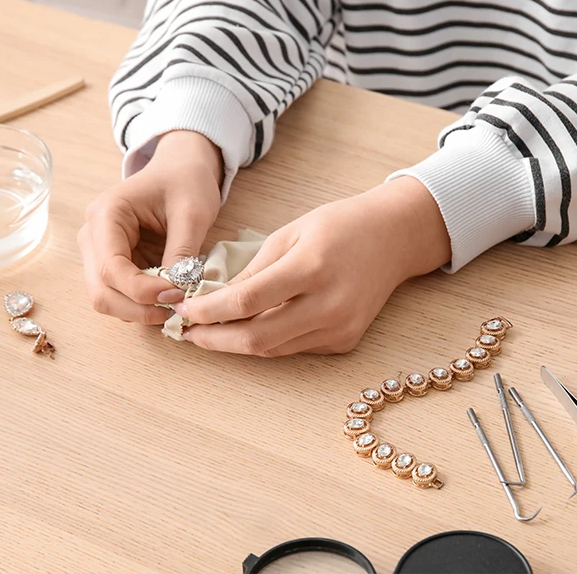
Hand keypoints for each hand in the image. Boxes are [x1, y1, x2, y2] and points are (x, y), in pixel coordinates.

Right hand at [78, 130, 222, 323]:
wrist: (181, 170)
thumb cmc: (186, 183)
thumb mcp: (192, 213)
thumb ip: (182, 253)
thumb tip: (177, 293)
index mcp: (106, 215)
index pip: (111, 268)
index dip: (142, 291)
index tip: (177, 295)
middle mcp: (93, 236)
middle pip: (101, 292)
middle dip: (139, 308)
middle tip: (176, 309)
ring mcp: (98, 253)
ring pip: (107, 300)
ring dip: (139, 311)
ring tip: (174, 304)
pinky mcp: (112, 266)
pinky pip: (120, 297)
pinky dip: (141, 306)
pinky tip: (167, 300)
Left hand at [177, 177, 451, 355]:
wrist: (394, 238)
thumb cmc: (339, 226)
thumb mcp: (289, 234)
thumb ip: (251, 271)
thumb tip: (212, 299)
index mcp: (311, 268)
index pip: (247, 301)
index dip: (208, 311)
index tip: (183, 310)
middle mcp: (329, 304)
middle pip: (257, 338)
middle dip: (215, 340)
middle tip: (187, 333)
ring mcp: (340, 328)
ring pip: (273, 349)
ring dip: (235, 344)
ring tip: (208, 333)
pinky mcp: (346, 341)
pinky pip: (293, 348)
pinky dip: (266, 341)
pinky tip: (247, 329)